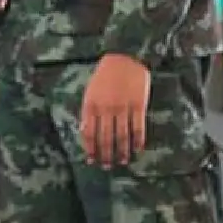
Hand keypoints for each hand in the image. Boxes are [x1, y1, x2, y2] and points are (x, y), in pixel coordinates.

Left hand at [79, 53, 149, 167]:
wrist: (125, 56)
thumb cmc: (105, 74)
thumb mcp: (90, 91)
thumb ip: (87, 111)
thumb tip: (84, 132)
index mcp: (91, 104)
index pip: (89, 133)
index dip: (90, 149)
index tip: (91, 160)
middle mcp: (106, 108)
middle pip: (105, 138)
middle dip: (105, 155)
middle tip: (107, 166)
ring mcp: (123, 107)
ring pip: (122, 136)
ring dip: (122, 151)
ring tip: (122, 161)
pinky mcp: (138, 105)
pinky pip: (138, 128)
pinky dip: (137, 141)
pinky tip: (137, 149)